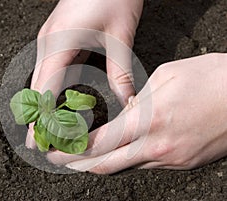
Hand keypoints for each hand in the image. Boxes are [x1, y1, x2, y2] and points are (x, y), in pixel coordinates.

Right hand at [26, 0, 143, 147]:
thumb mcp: (119, 34)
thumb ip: (120, 70)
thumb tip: (126, 100)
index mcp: (59, 43)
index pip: (44, 89)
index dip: (40, 118)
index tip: (37, 141)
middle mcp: (48, 44)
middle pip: (36, 88)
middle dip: (36, 116)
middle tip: (38, 143)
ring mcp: (50, 41)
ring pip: (41, 80)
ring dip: (43, 105)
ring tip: (48, 129)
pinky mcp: (57, 39)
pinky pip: (50, 70)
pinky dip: (52, 90)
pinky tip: (59, 102)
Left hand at [47, 53, 226, 173]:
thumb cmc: (211, 79)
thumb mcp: (166, 76)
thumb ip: (140, 99)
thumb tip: (127, 113)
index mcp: (148, 121)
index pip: (99, 143)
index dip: (73, 150)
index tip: (56, 150)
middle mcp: (157, 147)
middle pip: (107, 164)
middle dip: (79, 164)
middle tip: (61, 160)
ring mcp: (171, 159)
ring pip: (126, 167)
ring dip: (104, 162)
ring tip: (87, 156)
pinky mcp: (183, 163)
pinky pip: (148, 164)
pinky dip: (130, 159)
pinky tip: (124, 151)